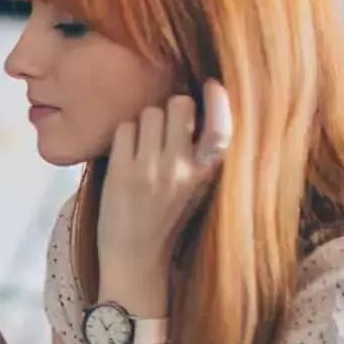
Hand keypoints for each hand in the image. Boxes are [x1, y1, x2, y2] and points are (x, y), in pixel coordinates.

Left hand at [97, 80, 232, 279]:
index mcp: (205, 173)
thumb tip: (190, 105)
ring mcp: (151, 169)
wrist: (136, 258)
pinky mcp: (122, 172)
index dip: (219, 101)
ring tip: (141, 149)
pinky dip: (122, 138)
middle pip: (178, 105)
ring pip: (148, 113)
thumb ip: (197, 153)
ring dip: (142, 124)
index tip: (212, 85)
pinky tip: (125, 157)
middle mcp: (181, 168)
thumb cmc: (165, 219)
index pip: (222, 128)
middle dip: (168, 110)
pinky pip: (123, 129)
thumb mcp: (196, 187)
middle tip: (161, 131)